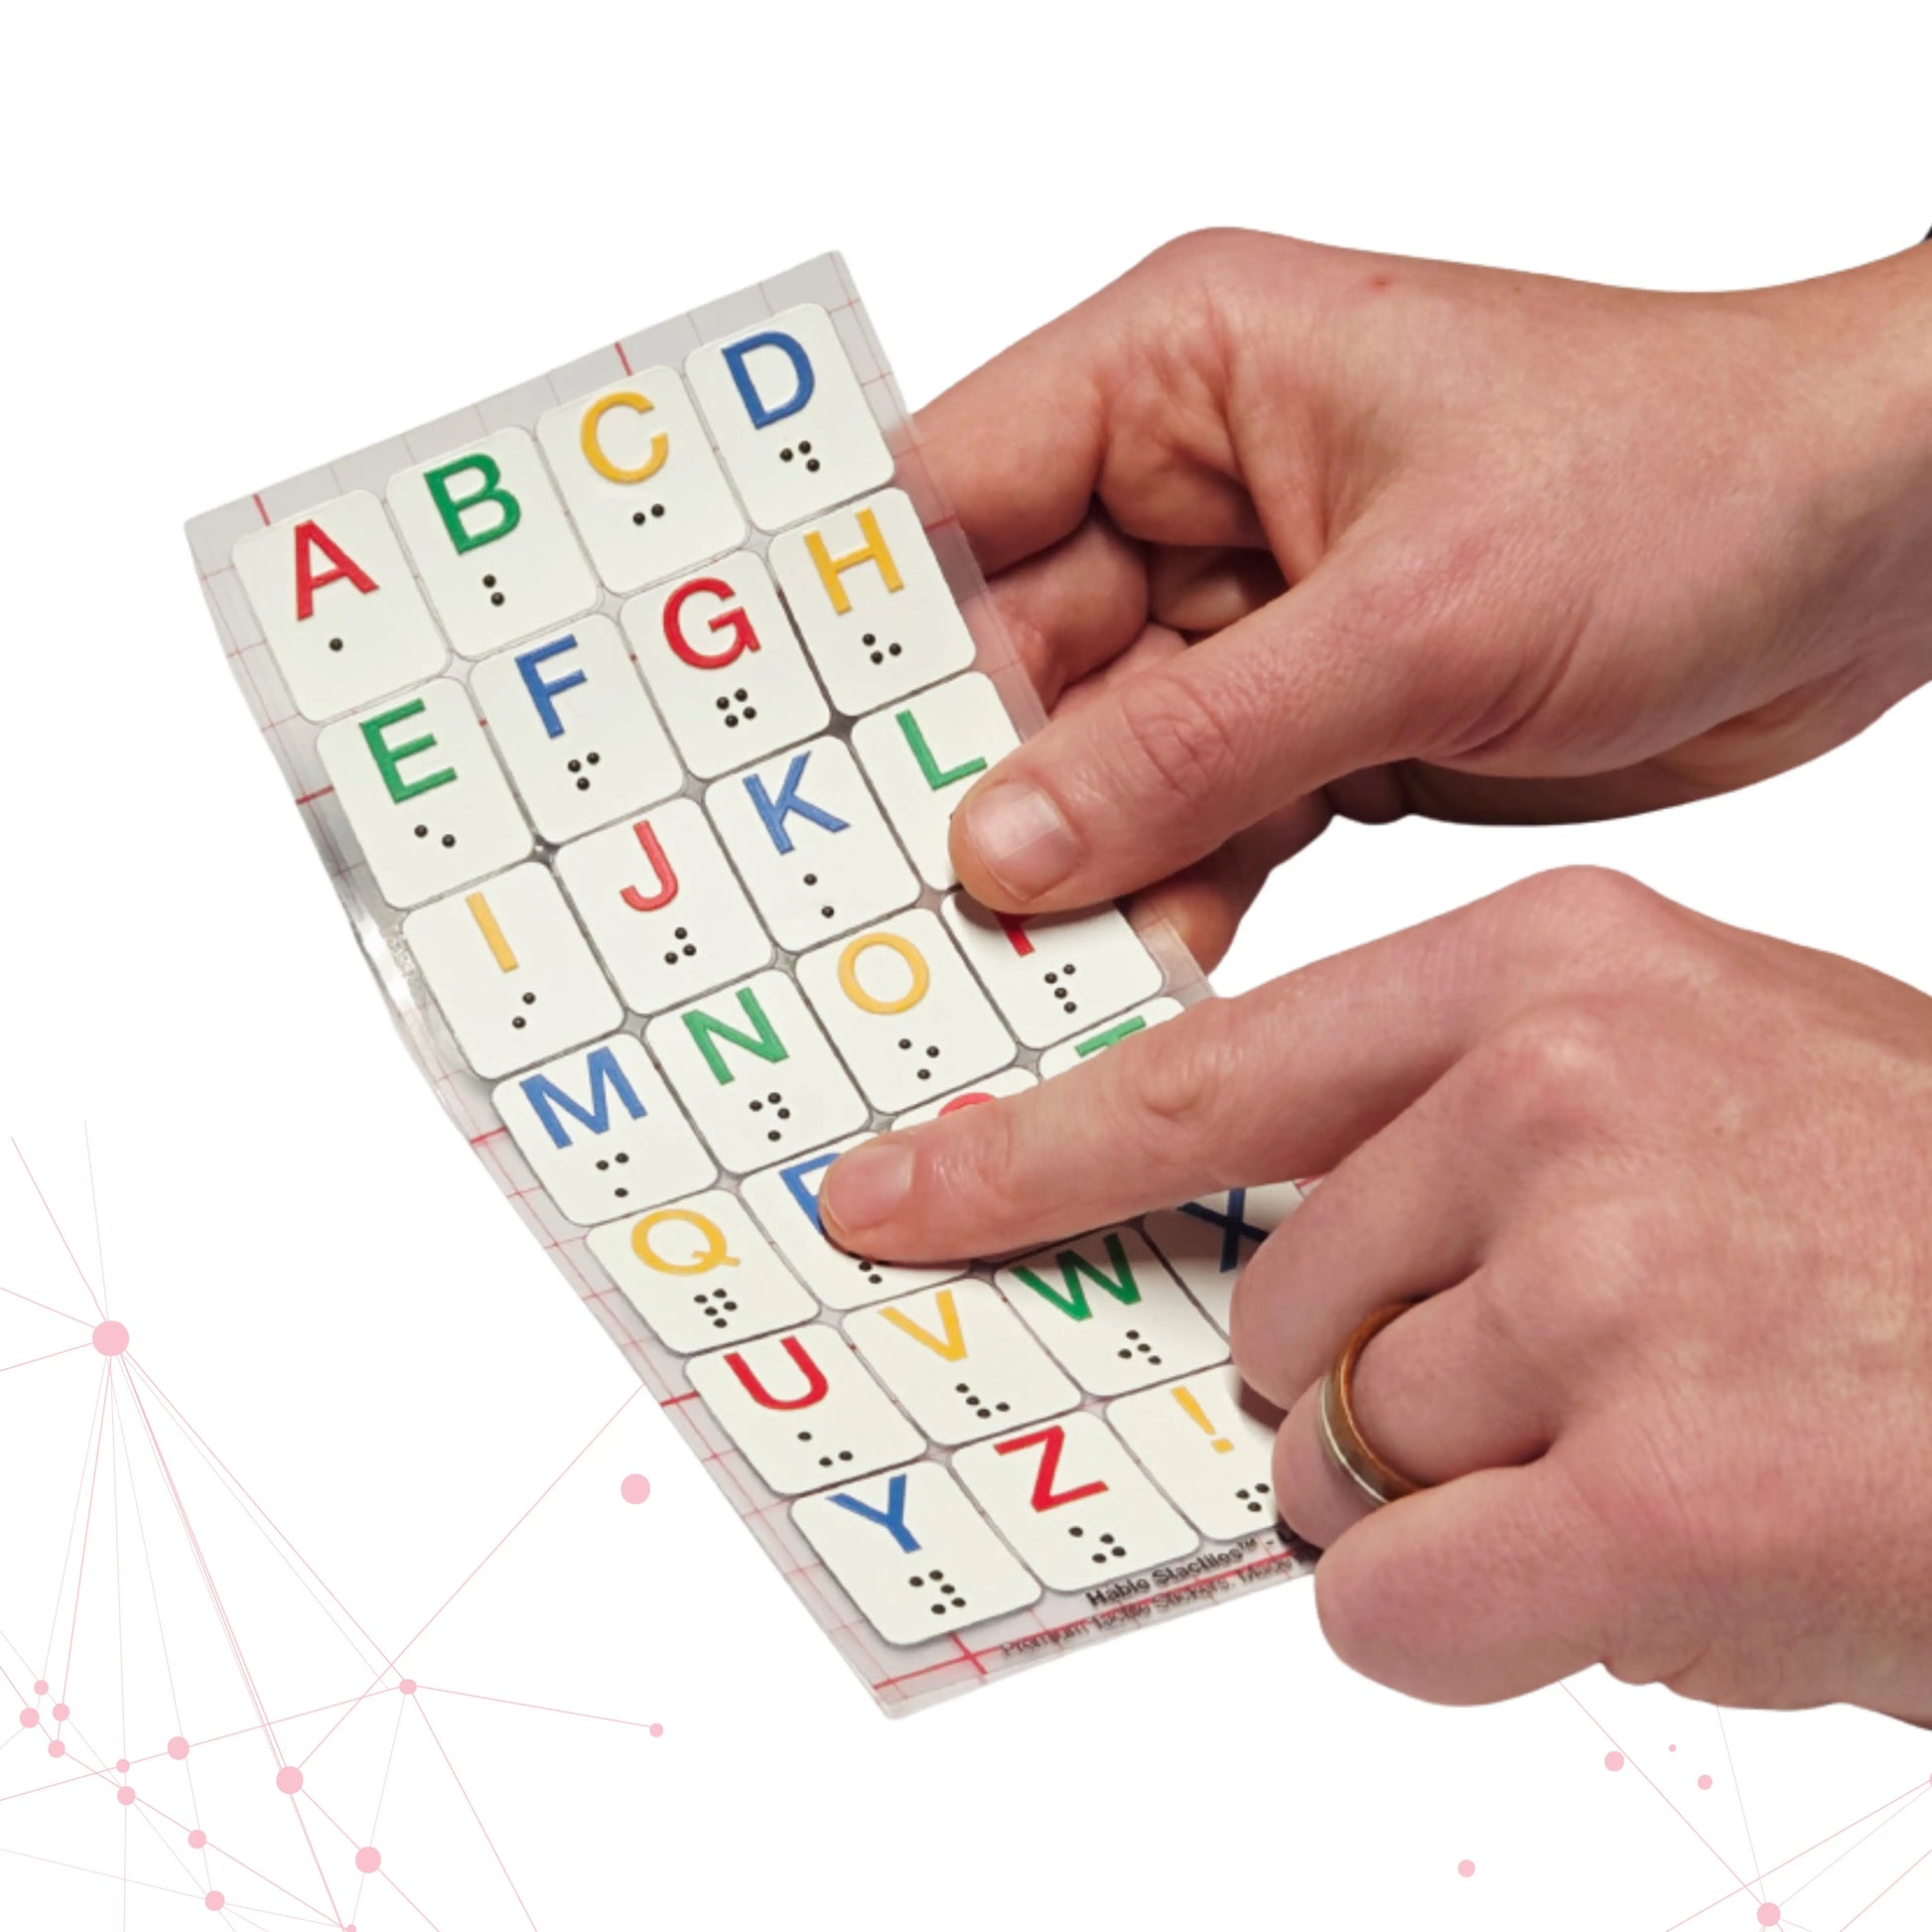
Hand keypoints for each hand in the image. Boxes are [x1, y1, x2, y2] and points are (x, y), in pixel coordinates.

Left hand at [819, 868, 1931, 1718]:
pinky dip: (1479, 1629)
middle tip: (1575, 1396)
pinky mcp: (1665, 1491)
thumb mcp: (1703, 1085)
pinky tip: (1645, 1568)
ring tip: (1660, 1459)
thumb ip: (1471, 1140)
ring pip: (1341, 1469)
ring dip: (1458, 1509)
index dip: (1022, 1161)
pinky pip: (1402, 1606)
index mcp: (1556, 973)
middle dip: (1370, 1400)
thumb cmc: (1922, 1239)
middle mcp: (1563, 1096)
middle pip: (1276, 1319)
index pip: (1202, 1085)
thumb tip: (1264, 1278)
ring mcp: (1613, 1281)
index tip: (883, 1207)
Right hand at [922, 231, 1931, 964]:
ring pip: (1097, 763)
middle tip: (922, 939)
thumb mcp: (1419, 612)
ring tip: (1020, 988)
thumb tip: (998, 845)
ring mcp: (1251, 620)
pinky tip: (1144, 979)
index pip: (953, 499)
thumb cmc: (1682, 479)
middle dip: (976, 797)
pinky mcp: (1316, 723)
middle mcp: (1192, 493)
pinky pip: (1195, 822)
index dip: (866, 640)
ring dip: (1077, 873)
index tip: (791, 781)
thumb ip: (1193, 738)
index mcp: (1181, 374)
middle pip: (1010, 659)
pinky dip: (1173, 903)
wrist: (1875, 545)